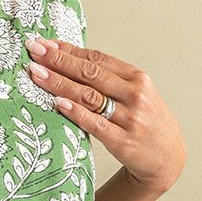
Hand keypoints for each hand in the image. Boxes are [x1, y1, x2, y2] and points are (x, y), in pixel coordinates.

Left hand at [25, 36, 185, 194]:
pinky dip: (75, 112)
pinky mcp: (123, 141)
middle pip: (90, 73)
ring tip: (36, 73)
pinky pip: (95, 124)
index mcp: (137, 78)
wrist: (167, 158)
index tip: (44, 43)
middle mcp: (135, 94)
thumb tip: (68, 60)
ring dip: (59, 83)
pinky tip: (57, 102)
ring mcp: (130, 118)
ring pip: (89, 96)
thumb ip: (108, 79)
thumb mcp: (135, 94)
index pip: (97, 59)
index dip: (68, 50)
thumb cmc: (144, 121)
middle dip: (58, 60)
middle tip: (34, 51)